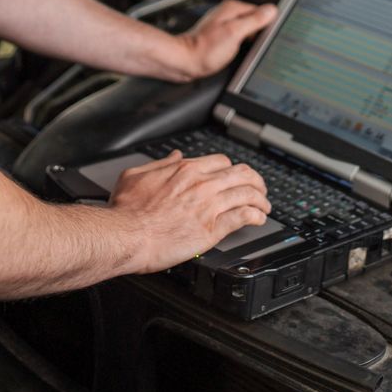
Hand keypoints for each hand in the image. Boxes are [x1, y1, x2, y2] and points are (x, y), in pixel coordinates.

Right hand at [109, 150, 270, 272]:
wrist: (126, 236)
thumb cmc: (126, 211)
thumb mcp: (136, 175)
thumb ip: (160, 163)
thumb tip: (175, 156)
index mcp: (186, 170)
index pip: (222, 162)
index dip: (232, 169)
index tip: (235, 176)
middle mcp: (201, 184)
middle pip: (241, 174)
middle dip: (256, 180)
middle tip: (260, 188)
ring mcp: (209, 206)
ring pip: (247, 194)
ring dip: (261, 199)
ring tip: (265, 206)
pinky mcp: (212, 230)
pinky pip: (243, 217)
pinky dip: (255, 216)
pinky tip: (258, 219)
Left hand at [175, 0, 276, 79]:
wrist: (184, 62)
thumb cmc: (205, 50)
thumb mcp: (235, 33)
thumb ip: (254, 20)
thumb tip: (271, 10)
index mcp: (233, 8)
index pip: (261, 11)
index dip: (267, 25)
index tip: (267, 36)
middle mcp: (228, 13)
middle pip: (254, 20)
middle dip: (258, 33)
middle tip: (253, 46)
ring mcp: (223, 25)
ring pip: (247, 30)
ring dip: (249, 41)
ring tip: (242, 50)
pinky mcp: (220, 36)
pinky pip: (238, 38)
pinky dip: (241, 46)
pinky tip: (237, 53)